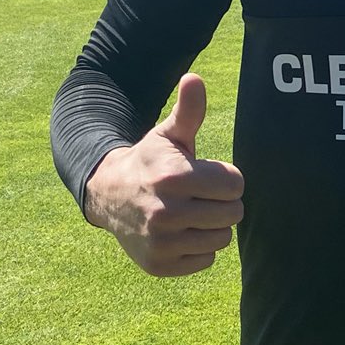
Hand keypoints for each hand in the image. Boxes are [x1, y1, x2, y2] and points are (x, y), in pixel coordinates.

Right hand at [82, 73, 245, 276]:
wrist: (109, 195)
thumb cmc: (151, 161)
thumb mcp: (168, 135)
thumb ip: (188, 111)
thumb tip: (194, 79)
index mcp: (174, 178)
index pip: (235, 185)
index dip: (226, 179)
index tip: (207, 176)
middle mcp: (166, 213)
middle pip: (233, 214)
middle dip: (222, 203)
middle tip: (201, 196)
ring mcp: (161, 242)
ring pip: (222, 239)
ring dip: (212, 227)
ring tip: (192, 213)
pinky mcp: (159, 265)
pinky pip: (206, 260)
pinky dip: (198, 249)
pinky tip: (180, 233)